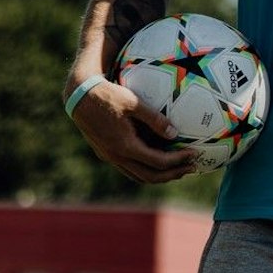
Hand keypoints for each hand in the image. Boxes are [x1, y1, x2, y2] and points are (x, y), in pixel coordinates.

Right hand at [69, 77, 196, 183]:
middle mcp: (117, 157)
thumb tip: (175, 133)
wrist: (79, 97)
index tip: (194, 154)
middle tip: (191, 168)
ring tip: (177, 169)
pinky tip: (156, 161)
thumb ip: (155, 119)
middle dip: (173, 174)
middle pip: (151, 177)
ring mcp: (110, 157)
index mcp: (125, 146)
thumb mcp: (133, 102)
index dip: (179, 160)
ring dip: (160, 176)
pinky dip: (146, 170)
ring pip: (139, 177)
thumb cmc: (108, 95)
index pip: (158, 162)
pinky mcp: (106, 154)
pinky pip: (130, 170)